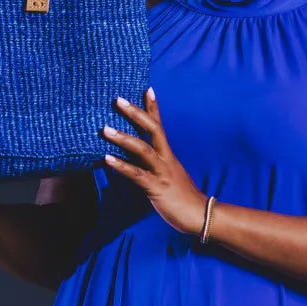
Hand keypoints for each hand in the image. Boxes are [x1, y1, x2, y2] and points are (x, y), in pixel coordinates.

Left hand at [101, 88, 207, 235]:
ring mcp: (162, 172)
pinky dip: (122, 166)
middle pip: (153, 130)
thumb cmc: (181, 197)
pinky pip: (137, 175)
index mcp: (167, 155)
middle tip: (118, 100)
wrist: (201, 217)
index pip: (159, 126)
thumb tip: (134, 157)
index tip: (147, 89)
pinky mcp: (156, 188)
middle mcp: (165, 159)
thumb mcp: (167, 175)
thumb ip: (152, 164)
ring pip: (143, 150)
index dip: (153, 108)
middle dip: (136, 114)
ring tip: (105, 129)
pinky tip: (107, 159)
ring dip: (123, 138)